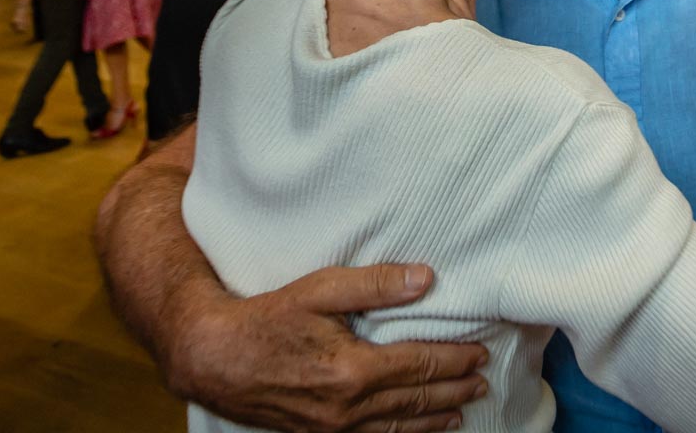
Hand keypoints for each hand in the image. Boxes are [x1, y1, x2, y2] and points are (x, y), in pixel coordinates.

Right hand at [168, 265, 488, 432]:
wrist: (214, 358)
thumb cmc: (265, 319)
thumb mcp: (320, 290)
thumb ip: (376, 285)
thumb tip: (426, 278)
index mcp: (354, 370)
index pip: (421, 366)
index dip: (454, 359)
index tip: (479, 352)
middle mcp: (348, 407)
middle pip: (416, 400)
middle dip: (454, 389)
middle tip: (482, 380)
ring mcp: (333, 428)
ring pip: (398, 426)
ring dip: (435, 417)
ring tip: (463, 408)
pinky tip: (414, 429)